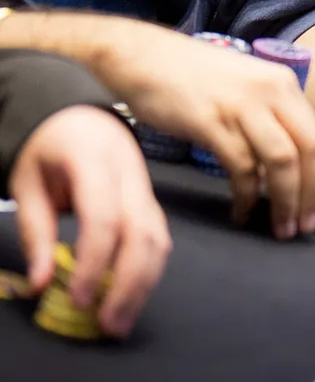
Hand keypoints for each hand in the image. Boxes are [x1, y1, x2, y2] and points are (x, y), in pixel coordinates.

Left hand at [8, 106, 170, 337]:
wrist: (80, 118)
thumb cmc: (48, 148)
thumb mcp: (28, 183)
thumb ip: (36, 232)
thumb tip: (42, 283)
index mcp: (94, 160)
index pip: (104, 217)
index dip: (94, 261)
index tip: (78, 298)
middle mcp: (130, 173)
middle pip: (142, 233)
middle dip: (128, 283)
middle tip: (108, 323)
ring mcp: (146, 187)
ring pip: (159, 238)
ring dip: (144, 283)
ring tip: (121, 319)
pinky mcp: (151, 201)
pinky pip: (159, 238)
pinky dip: (148, 270)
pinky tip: (131, 295)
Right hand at [109, 29, 314, 240]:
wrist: (141, 56)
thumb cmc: (189, 77)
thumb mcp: (244, 87)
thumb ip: (268, 116)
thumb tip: (287, 161)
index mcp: (283, 84)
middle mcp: (271, 91)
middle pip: (309, 150)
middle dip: (311, 194)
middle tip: (304, 227)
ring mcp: (242, 105)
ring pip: (281, 161)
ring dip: (285, 201)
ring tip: (280, 228)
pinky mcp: (210, 122)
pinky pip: (240, 167)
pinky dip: (245, 196)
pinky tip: (240, 213)